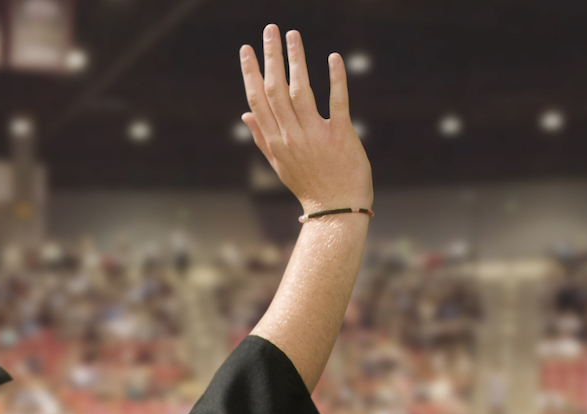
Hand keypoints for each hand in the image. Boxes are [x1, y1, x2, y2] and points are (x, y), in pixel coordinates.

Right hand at [239, 26, 372, 215]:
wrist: (335, 209)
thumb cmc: (309, 185)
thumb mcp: (280, 164)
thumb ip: (262, 137)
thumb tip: (245, 114)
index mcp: (275, 141)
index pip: (258, 100)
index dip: (251, 73)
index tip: (247, 49)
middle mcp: (291, 136)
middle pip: (276, 90)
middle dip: (271, 58)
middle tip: (270, 30)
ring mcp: (315, 135)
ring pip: (301, 91)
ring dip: (297, 61)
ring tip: (293, 35)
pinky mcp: (341, 135)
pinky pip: (338, 102)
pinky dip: (335, 79)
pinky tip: (332, 58)